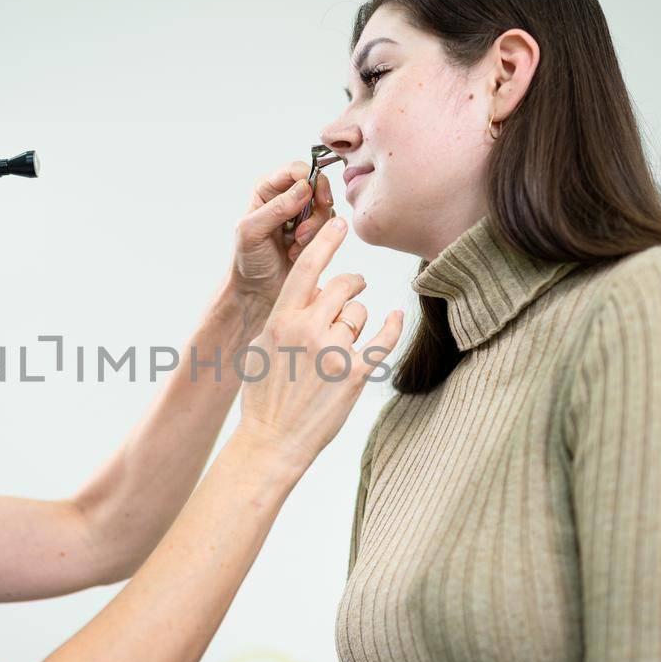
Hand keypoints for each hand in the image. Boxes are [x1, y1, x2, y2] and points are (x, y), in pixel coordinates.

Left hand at [229, 160, 337, 309]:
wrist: (257, 290)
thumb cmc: (248, 261)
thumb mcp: (253, 231)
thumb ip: (276, 208)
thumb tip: (304, 187)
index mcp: (266, 190)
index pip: (295, 170)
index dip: (310, 179)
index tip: (315, 198)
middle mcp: (285, 197)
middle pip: (316, 186)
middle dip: (316, 208)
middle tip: (304, 231)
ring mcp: (301, 214)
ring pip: (325, 207)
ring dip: (314, 228)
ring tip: (295, 245)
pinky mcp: (313, 231)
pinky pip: (329, 225)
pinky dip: (318, 240)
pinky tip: (298, 252)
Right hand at [236, 216, 403, 470]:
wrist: (272, 439)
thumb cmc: (264, 394)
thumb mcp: (264, 346)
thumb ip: (287, 317)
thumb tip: (311, 295)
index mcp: (281, 319)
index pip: (307, 268)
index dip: (325, 241)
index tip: (338, 221)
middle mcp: (308, 329)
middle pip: (343, 286)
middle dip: (351, 285)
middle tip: (353, 289)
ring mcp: (333, 351)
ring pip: (360, 314)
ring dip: (357, 321)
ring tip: (341, 343)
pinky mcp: (355, 373)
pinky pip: (383, 339)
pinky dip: (391, 327)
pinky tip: (395, 319)